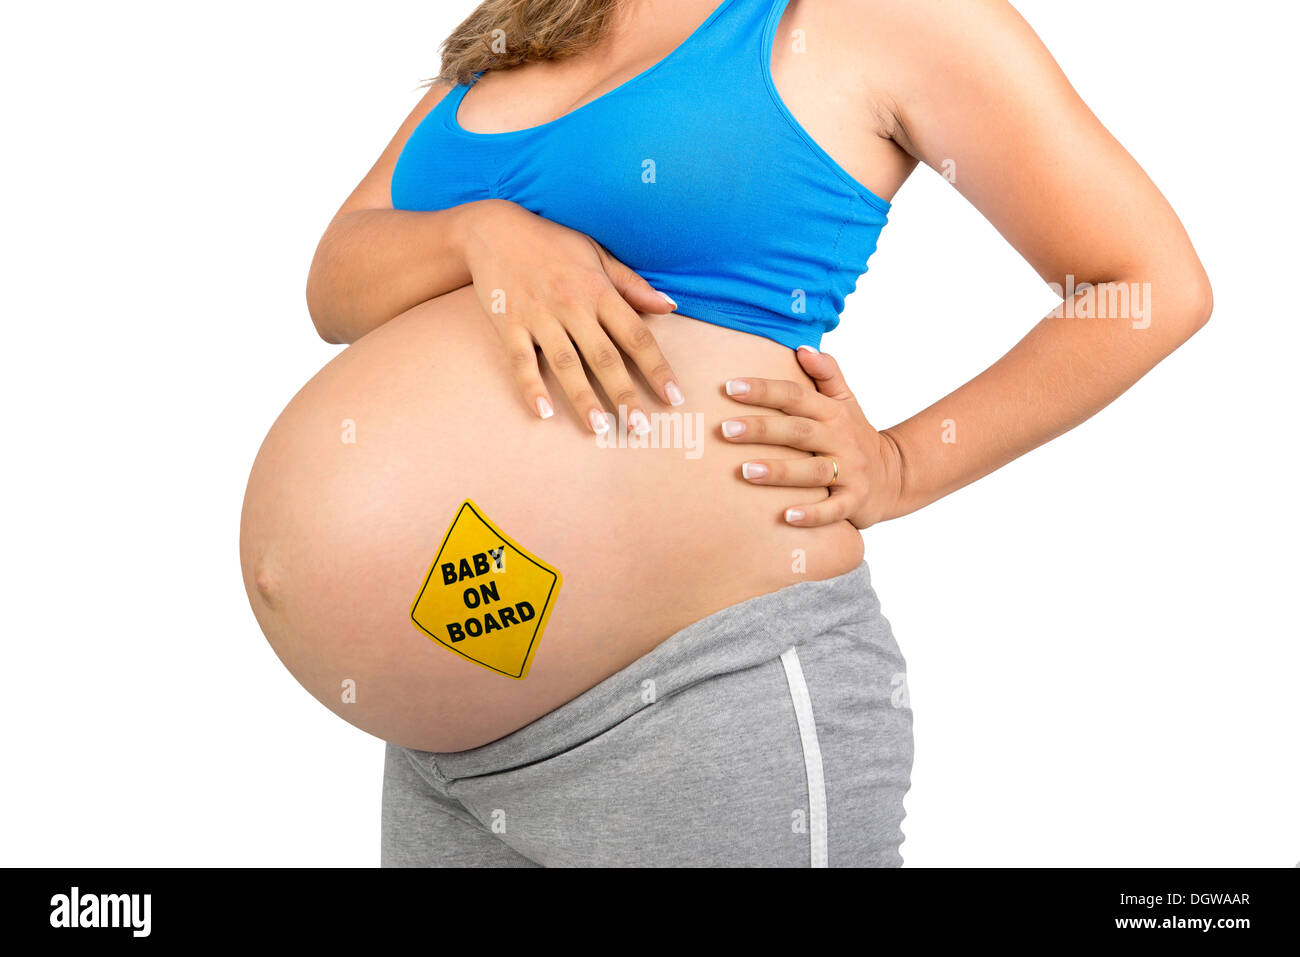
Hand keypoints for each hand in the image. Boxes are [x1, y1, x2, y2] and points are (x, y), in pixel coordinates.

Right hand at [463, 199, 684, 433]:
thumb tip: (670, 306)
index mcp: (598, 291)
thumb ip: (632, 286)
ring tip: (598, 428)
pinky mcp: (509, 325)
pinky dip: (531, 387)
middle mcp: (572, 306)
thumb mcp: (597, 255)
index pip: (636, 336)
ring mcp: (538, 317)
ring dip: (582, 397)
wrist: (494, 229)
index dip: (657, 369)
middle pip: (604, 357)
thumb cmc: (552, 244)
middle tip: (642, 428)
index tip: (675, 398)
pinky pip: (521, 361)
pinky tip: (543, 413)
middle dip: (625, 394)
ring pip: (565, 364)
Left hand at [719, 346, 903, 528]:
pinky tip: (786, 517)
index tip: (730, 387)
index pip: (796, 396)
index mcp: (833, 412)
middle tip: (726, 429)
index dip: (765, 390)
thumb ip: (826, 372)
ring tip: (746, 472)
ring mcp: (850, 472)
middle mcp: (841, 439)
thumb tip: (802, 346)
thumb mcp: (846, 401)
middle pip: (798, 431)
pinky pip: (832, 510)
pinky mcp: (854, 501)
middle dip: (762, 429)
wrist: (895, 476)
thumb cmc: (855, 435)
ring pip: (812, 471)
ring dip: (780, 472)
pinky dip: (812, 514)